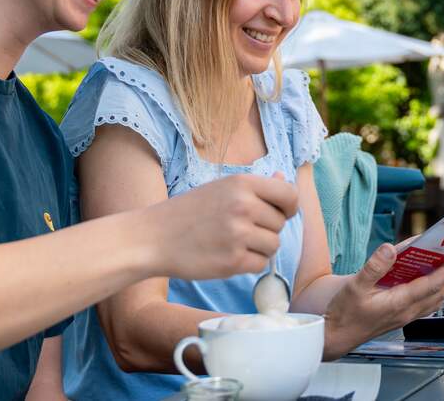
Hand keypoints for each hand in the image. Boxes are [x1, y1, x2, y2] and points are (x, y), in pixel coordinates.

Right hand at [145, 173, 299, 280]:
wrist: (153, 238)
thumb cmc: (187, 213)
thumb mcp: (220, 188)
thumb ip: (255, 187)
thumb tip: (285, 179)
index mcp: (242, 183)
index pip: (289, 194)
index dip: (289, 206)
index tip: (281, 213)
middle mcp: (243, 205)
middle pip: (280, 223)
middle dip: (266, 229)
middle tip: (240, 230)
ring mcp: (238, 234)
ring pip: (273, 245)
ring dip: (259, 248)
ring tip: (234, 243)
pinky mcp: (233, 260)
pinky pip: (260, 265)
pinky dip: (249, 264)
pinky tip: (228, 256)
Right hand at [321, 244, 443, 359]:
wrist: (336, 338)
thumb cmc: (344, 315)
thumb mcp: (354, 287)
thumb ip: (374, 267)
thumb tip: (391, 249)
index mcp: (399, 303)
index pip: (433, 284)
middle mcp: (407, 312)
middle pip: (441, 292)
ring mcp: (406, 316)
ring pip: (436, 299)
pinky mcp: (401, 317)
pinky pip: (427, 304)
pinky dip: (437, 291)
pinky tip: (435, 284)